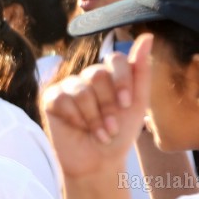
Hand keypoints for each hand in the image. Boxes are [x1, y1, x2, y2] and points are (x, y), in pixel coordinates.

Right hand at [43, 34, 152, 178]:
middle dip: (108, 105)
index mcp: (109, 75)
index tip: (126, 105)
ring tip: (98, 134)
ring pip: (81, 90)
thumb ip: (142, 71)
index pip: (115, 59)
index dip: (122, 82)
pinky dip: (75, 118)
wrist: (99, 162)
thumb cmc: (119, 134)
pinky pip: (62, 99)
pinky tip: (78, 128)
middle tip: (111, 127)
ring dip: (93, 118)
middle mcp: (87, 77)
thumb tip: (148, 36)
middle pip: (98, 75)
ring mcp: (67, 86)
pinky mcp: (50, 98)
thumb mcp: (137, 104)